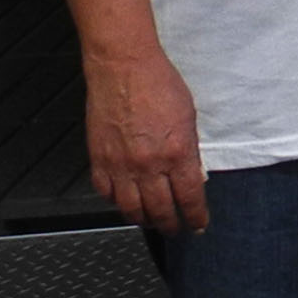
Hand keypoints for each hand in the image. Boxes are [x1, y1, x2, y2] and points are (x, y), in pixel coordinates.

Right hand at [85, 45, 205, 233]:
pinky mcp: (98, 160)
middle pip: (160, 209)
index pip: (189, 197)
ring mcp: (120, 166)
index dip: (196, 216)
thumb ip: (189, 149)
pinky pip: (106, 192)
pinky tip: (123, 200)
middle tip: (176, 229)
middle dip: (171, 224)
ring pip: (130, 209)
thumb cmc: (159, 84)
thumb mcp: (189, 117)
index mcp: (177, 152)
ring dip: (143, 219)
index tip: (199, 225)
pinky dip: (116, 201)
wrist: (124, 68)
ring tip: (151, 221)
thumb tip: (191, 172)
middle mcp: (148, 165)